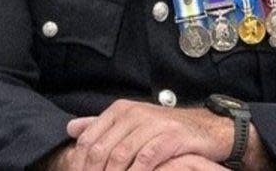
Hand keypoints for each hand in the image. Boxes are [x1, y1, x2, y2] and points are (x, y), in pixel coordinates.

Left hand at [65, 100, 230, 170]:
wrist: (205, 128)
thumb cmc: (164, 130)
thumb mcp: (131, 123)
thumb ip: (100, 125)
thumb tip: (71, 128)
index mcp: (120, 110)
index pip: (88, 139)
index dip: (79, 164)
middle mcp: (133, 114)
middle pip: (101, 149)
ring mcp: (152, 124)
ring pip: (120, 155)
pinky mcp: (170, 137)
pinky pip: (145, 159)